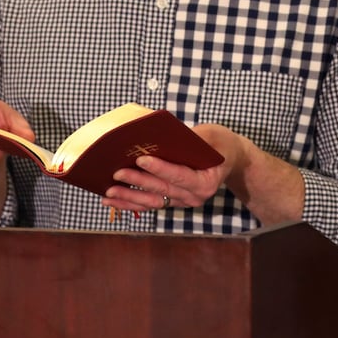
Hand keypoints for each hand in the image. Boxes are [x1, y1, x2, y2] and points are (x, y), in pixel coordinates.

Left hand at [104, 123, 245, 215]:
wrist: (229, 159)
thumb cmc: (218, 143)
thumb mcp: (211, 136)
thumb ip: (191, 138)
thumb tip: (161, 134)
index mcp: (205, 182)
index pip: (180, 175)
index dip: (160, 168)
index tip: (141, 159)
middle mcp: (193, 197)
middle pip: (161, 189)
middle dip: (137, 181)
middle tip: (117, 172)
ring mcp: (181, 201)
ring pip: (152, 201)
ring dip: (129, 197)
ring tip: (108, 192)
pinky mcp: (171, 200)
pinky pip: (148, 203)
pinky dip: (129, 203)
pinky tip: (111, 200)